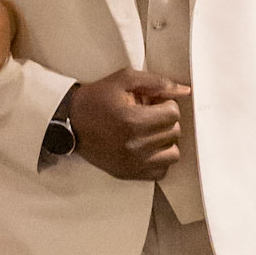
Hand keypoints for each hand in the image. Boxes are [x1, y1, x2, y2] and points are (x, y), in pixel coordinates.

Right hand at [67, 69, 189, 179]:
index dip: (166, 104)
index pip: (173, 113)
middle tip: (149, 116)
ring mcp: (132, 163)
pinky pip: (161, 172)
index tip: (153, 103)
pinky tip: (147, 148)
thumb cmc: (97, 99)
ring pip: (172, 154)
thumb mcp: (124, 80)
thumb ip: (157, 83)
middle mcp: (135, 145)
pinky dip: (158, 160)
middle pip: (174, 133)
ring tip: (150, 133)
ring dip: (165, 142)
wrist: (70, 122)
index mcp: (133, 120)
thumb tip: (185, 91)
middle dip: (165, 121)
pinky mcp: (129, 174)